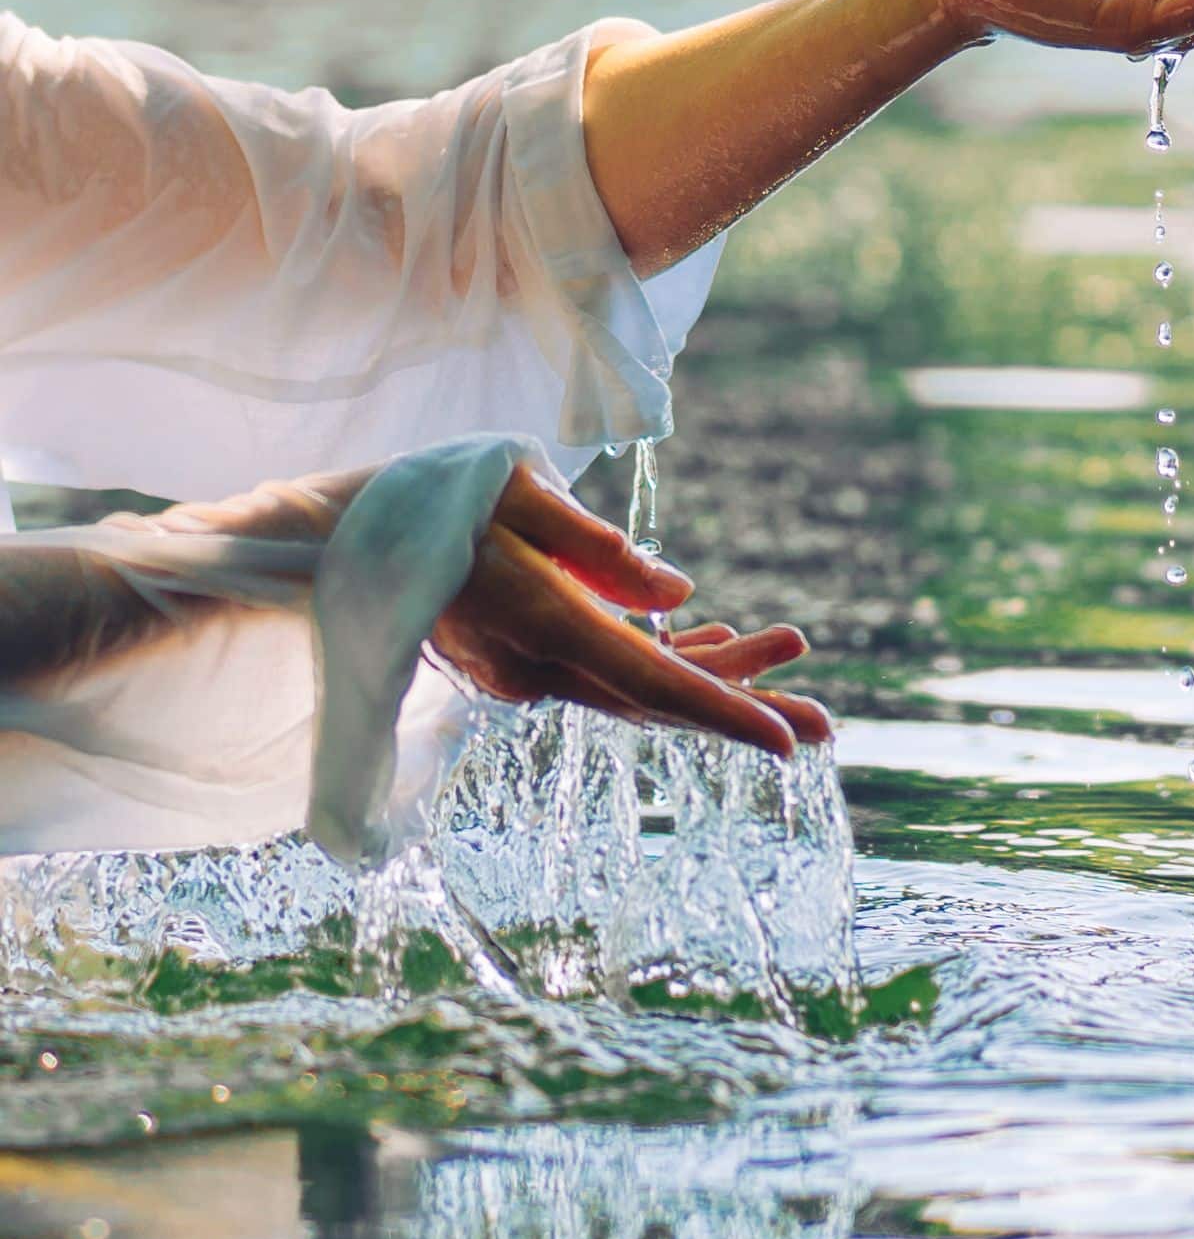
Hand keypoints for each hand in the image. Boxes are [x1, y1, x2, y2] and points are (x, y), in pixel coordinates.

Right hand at [430, 466, 829, 757]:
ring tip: (792, 653)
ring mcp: (525, 673)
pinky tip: (713, 641)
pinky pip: (607, 670)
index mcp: (543, 627)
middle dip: (745, 707)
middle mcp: (538, 669)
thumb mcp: (511, 491)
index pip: (654, 686)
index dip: (729, 714)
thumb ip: (598, 546)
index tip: (792, 746)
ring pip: (638, 685)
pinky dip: (664, 658)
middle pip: (660, 699)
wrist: (320, 543)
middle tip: (828, 727)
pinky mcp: (520, 659)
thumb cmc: (418, 500)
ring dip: (715, 675)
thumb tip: (682, 596)